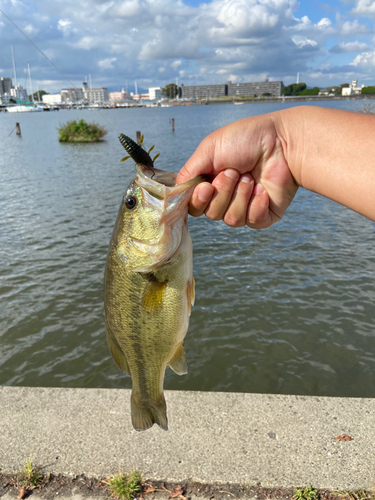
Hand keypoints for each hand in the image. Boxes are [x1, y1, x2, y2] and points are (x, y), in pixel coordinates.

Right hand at [176, 113, 297, 228]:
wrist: (283, 142)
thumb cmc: (247, 139)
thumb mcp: (209, 149)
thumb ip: (188, 172)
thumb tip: (174, 193)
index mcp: (211, 180)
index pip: (194, 203)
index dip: (198, 200)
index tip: (206, 187)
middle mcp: (226, 195)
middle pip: (211, 214)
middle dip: (222, 193)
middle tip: (234, 172)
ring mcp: (245, 206)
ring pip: (230, 220)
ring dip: (240, 196)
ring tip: (251, 177)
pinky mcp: (264, 214)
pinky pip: (251, 222)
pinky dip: (256, 205)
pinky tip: (263, 189)